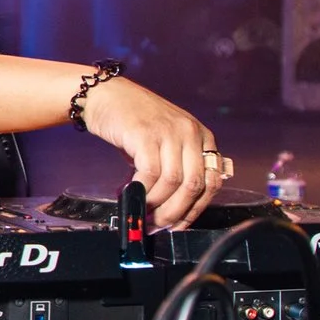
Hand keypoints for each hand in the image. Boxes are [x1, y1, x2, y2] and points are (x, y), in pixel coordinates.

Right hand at [74, 78, 224, 229]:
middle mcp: (190, 133)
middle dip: (176, 212)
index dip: (196, 209)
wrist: (107, 95)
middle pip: (194, 185)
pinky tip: (133, 194)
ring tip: (144, 213)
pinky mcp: (146, 134)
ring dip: (157, 205)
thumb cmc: (134, 121)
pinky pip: (150, 173)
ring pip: (173, 182)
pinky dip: (142, 190)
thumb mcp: (167, 140)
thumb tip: (173, 207)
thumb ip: (177, 166)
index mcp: (202, 136)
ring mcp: (169, 132)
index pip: (212, 181)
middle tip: (159, 224)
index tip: (179, 224)